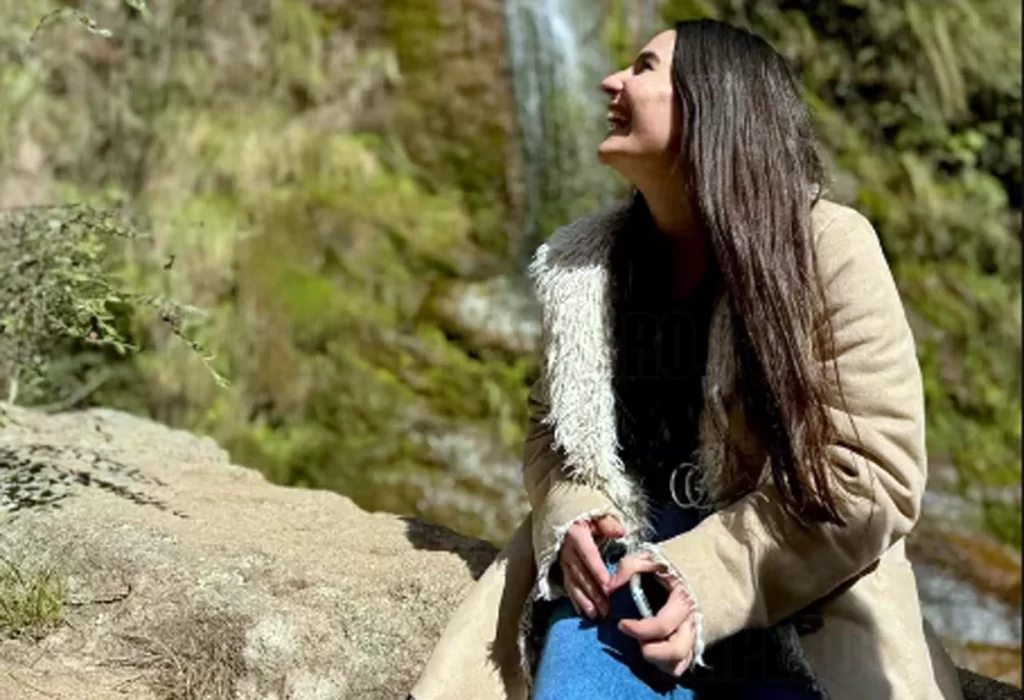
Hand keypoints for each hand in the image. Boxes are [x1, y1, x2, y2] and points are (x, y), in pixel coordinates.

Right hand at [559, 514, 624, 618]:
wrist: (562, 516)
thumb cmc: (586, 517)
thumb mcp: (597, 515)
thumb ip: (608, 523)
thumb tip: (621, 532)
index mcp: (577, 535)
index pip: (588, 555)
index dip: (598, 571)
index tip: (608, 586)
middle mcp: (567, 550)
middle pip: (582, 574)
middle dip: (594, 593)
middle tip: (607, 608)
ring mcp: (563, 561)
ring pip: (573, 583)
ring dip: (585, 600)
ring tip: (596, 615)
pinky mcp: (561, 569)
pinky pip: (568, 586)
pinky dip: (576, 600)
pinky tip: (584, 612)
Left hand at [606, 552, 697, 676]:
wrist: (700, 567)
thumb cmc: (671, 564)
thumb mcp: (650, 557)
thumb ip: (629, 566)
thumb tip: (610, 586)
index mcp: (683, 601)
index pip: (662, 626)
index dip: (638, 630)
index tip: (622, 624)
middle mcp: (692, 622)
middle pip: (675, 651)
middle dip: (650, 651)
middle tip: (636, 639)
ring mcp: (695, 634)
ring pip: (680, 663)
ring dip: (659, 660)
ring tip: (644, 644)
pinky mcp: (694, 643)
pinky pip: (683, 663)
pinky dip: (666, 662)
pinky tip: (654, 648)